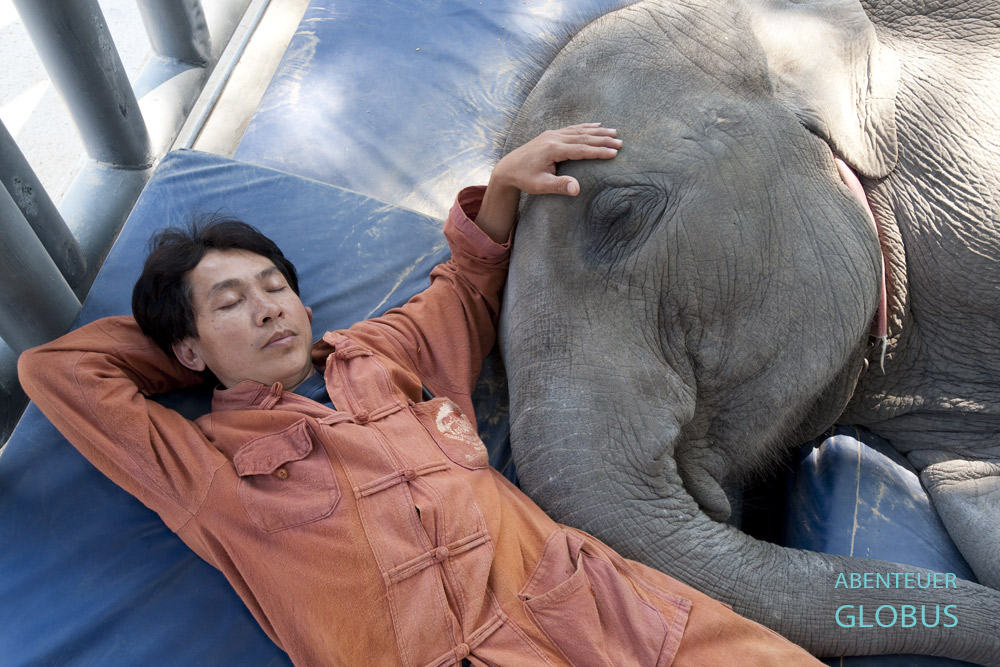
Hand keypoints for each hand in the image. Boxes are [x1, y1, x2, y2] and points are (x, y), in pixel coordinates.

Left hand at [475, 124, 620, 242]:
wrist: (507, 168)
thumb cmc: (524, 179)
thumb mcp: (541, 186)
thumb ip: (559, 186)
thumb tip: (577, 189)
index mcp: (553, 150)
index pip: (581, 149)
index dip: (598, 151)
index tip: (614, 153)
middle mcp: (553, 138)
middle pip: (583, 137)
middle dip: (603, 139)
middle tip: (620, 142)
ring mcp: (552, 134)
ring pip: (579, 131)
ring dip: (597, 131)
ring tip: (614, 132)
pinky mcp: (550, 134)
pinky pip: (572, 128)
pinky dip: (585, 127)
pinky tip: (596, 125)